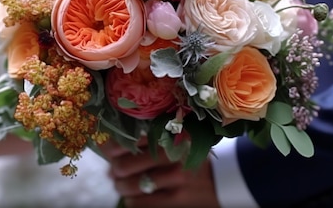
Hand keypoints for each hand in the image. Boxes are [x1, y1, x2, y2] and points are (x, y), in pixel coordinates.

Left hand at [101, 138, 220, 207]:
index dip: (111, 145)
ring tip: (123, 183)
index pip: (129, 137)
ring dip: (121, 185)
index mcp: (172, 131)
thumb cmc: (192, 156)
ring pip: (129, 184)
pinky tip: (136, 196)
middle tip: (117, 169)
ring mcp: (176, 177)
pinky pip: (138, 203)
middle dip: (115, 168)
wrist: (224, 181)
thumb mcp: (177, 138)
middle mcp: (174, 152)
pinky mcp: (176, 200)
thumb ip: (149, 137)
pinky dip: (131, 200)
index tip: (109, 148)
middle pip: (124, 164)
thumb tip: (107, 146)